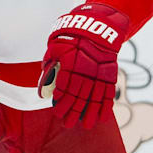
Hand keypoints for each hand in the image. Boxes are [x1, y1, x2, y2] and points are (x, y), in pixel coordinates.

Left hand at [39, 2, 129, 128]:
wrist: (97, 26)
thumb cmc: (71, 38)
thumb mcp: (55, 47)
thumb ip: (48, 65)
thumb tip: (42, 85)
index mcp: (71, 63)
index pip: (65, 86)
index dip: (61, 100)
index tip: (57, 112)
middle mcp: (86, 69)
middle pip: (79, 94)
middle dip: (73, 111)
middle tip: (67, 124)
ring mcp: (100, 72)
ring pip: (95, 96)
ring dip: (90, 112)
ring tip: (86, 126)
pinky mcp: (110, 73)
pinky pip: (109, 92)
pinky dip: (106, 105)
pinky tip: (103, 117)